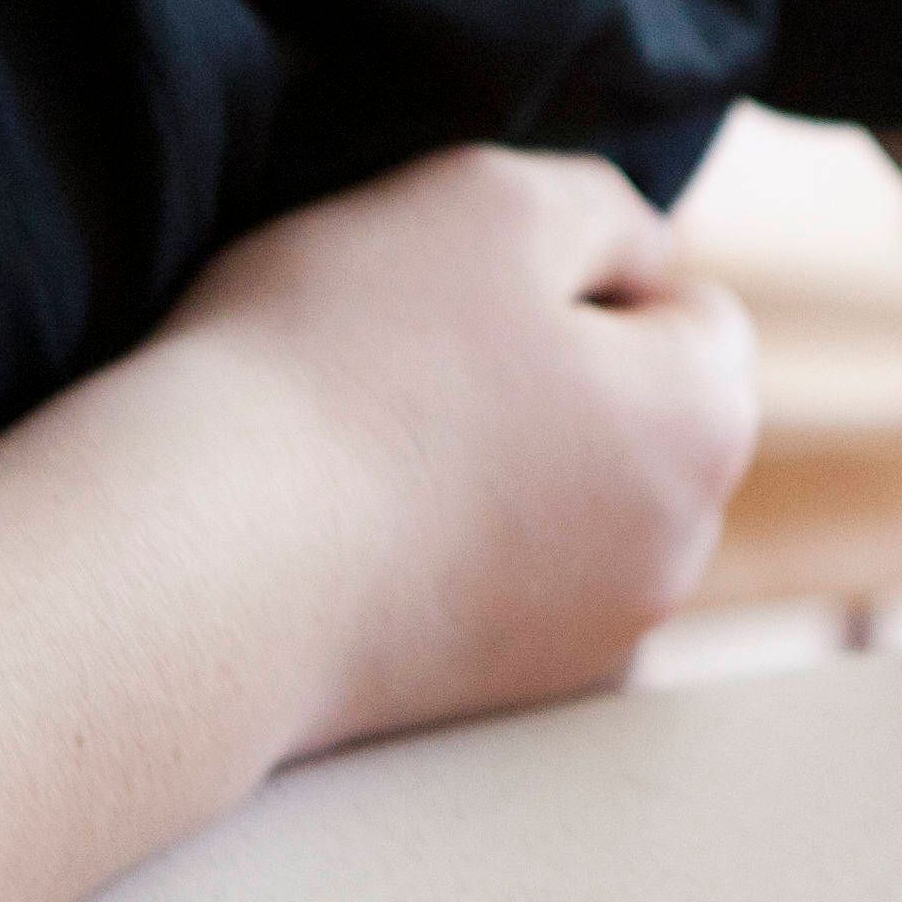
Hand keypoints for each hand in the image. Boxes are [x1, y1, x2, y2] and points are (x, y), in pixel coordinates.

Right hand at [158, 145, 757, 753]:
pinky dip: (439, 547)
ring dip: (490, 462)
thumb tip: (645, 257)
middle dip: (551, 376)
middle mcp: (678, 551)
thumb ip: (602, 210)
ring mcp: (586, 642)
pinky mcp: (489, 701)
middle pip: (635, 417)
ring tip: (366, 444)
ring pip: (558, 502)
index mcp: (706, 423)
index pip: (691, 311)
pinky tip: (347, 526)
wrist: (196, 572)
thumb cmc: (343, 362)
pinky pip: (489, 583)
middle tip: (409, 356)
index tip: (467, 287)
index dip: (579, 273)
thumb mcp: (492, 200)